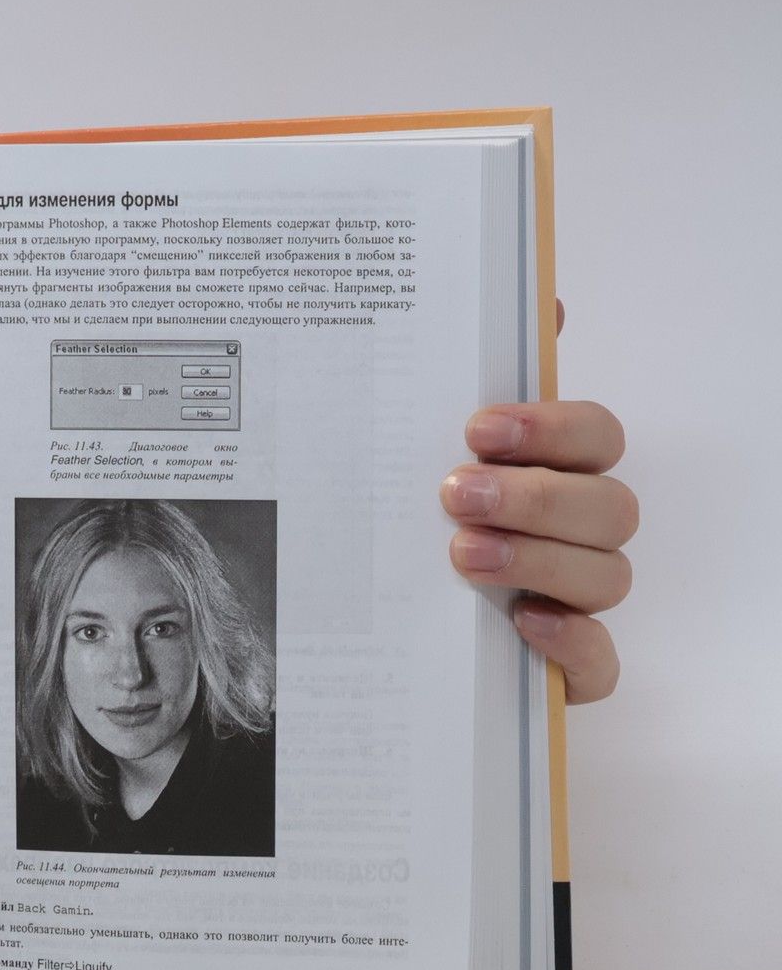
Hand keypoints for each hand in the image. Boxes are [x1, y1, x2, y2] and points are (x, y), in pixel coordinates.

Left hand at [441, 306, 634, 702]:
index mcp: (553, 472)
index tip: (478, 428)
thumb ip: (468, 377)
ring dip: (539, 559)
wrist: (360, 628)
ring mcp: (576, 603)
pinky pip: (600, 663)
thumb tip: (538, 300)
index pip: (595, 435)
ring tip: (461, 554)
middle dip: (536, 495)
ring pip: (607, 575)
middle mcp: (576, 533)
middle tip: (455, 493)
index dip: (552, 428)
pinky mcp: (562, 669)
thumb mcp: (409, 449)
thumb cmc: (403, 521)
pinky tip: (524, 624)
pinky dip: (572, 643)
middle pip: (608, 505)